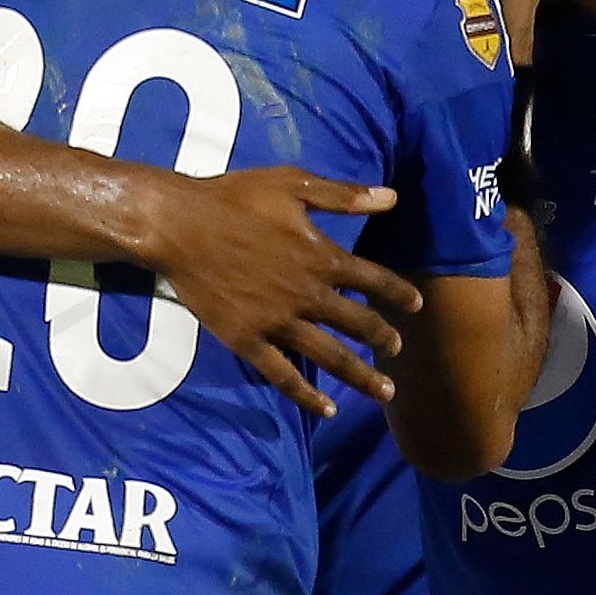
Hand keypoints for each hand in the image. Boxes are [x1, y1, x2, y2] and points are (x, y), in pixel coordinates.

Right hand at [129, 166, 407, 416]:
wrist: (179, 225)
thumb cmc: (234, 198)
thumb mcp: (293, 184)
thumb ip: (343, 196)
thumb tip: (392, 197)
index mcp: (321, 257)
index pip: (375, 280)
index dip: (399, 294)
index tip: (416, 305)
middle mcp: (307, 294)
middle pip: (359, 324)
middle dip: (383, 339)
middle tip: (396, 351)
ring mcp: (278, 321)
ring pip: (331, 357)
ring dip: (361, 376)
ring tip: (385, 392)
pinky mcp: (248, 340)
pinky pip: (283, 375)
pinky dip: (307, 396)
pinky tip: (325, 409)